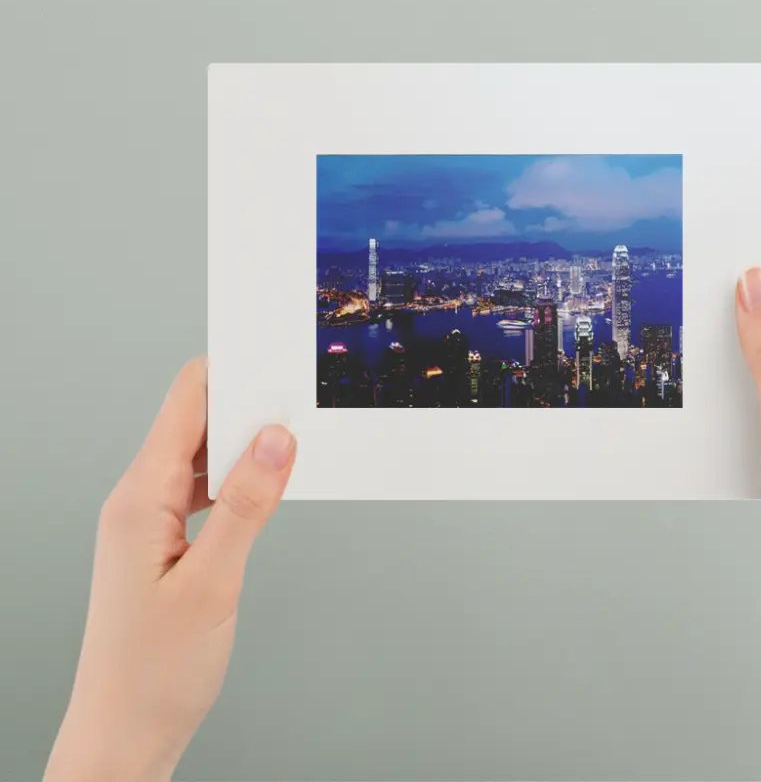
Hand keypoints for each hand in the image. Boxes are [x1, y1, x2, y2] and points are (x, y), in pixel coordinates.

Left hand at [44, 358, 296, 781]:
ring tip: (291, 446)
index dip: (231, 374)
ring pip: (202, 454)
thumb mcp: (213, 583)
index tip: (276, 364)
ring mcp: (149, 519)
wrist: (124, 733)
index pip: (185, 403)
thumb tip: (276, 439)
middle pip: (195, 421)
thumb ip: (247, 505)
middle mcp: (138, 499)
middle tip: (299, 407)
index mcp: (138, 499)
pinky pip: (202, 487)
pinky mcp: (164, 538)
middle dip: (247, 407)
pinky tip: (266, 489)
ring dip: (245, 446)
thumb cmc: (154, 670)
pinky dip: (237, 480)